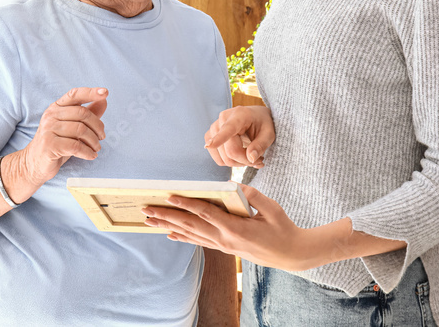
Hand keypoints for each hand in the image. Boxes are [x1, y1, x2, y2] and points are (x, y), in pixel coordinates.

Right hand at [21, 87, 107, 186]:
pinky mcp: (49, 145)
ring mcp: (48, 129)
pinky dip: (88, 152)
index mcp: (56, 107)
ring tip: (96, 148)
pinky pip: (76, 146)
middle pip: (82, 113)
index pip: (75, 94)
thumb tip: (104, 100)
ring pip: (81, 130)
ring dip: (94, 141)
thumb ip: (88, 113)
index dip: (91, 92)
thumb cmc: (58, 142)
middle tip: (102, 136)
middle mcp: (51, 115)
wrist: (35, 163)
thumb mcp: (73, 126)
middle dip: (98, 126)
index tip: (105, 92)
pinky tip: (91, 155)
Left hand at [142, 184, 322, 271]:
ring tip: (151, 220)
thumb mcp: (272, 209)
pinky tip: (170, 234)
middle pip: (190, 226)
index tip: (169, 195)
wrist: (291, 254)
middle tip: (146, 209)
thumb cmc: (283, 229)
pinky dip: (183, 237)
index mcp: (236, 228)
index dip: (186, 204)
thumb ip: (252, 196)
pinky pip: (199, 241)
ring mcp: (224, 246)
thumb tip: (234, 185)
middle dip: (167, 216)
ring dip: (169, 227)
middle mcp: (225, 240)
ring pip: (191, 235)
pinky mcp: (225, 248)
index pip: (205, 214)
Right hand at [204, 106, 274, 167]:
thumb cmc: (263, 123)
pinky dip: (230, 162)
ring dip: (239, 163)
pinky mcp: (209, 136)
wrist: (255, 116)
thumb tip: (250, 158)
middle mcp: (222, 119)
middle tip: (259, 159)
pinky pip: (218, 159)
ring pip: (224, 159)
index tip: (209, 145)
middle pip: (230, 152)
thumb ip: (261, 145)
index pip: (228, 129)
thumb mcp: (269, 133)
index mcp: (239, 115)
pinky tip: (240, 155)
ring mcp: (213, 128)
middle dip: (246, 160)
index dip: (219, 138)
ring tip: (250, 155)